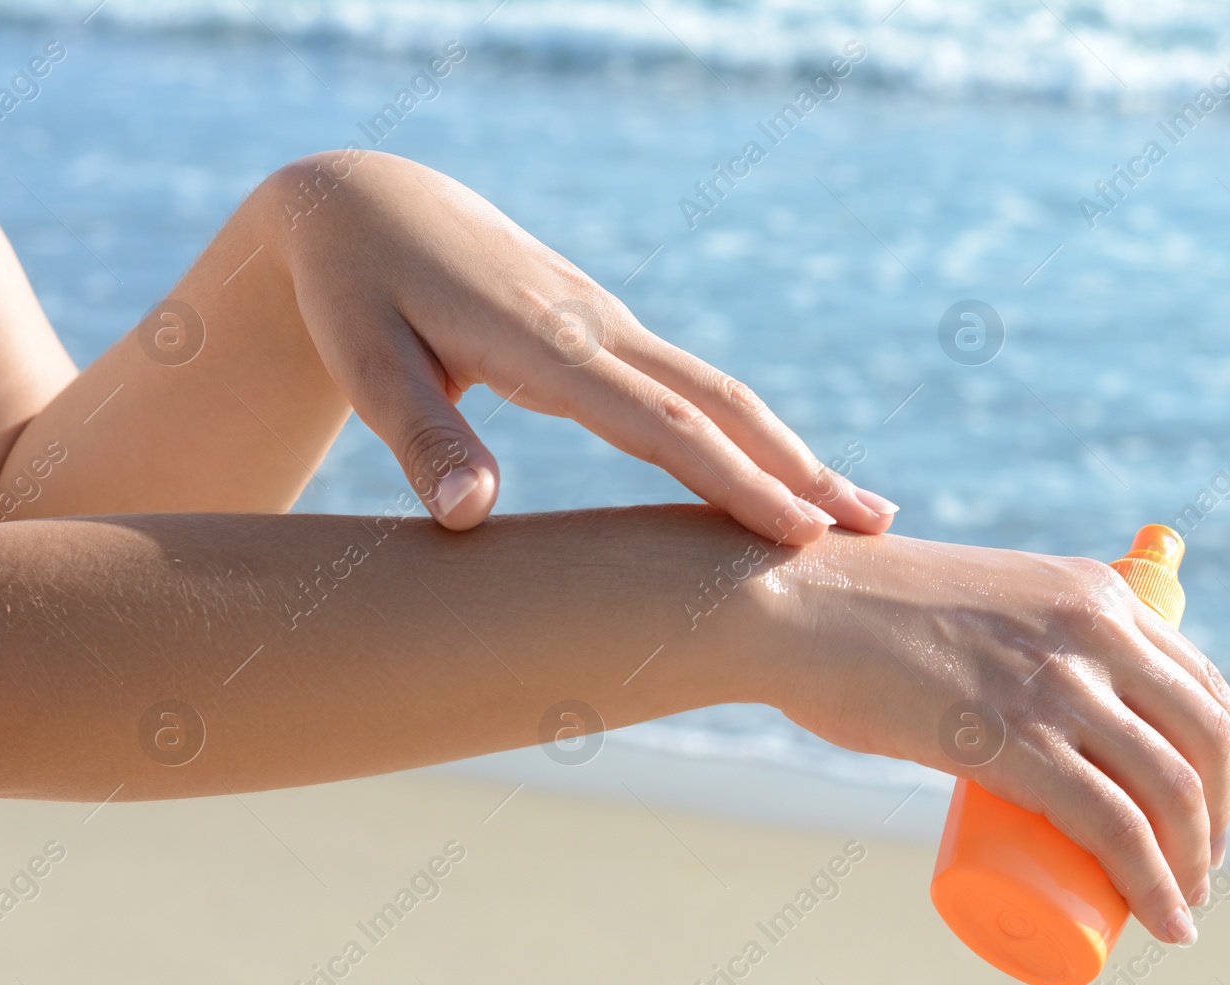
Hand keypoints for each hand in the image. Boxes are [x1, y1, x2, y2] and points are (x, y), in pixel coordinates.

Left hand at [271, 151, 896, 541]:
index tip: (798, 534)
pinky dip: (747, 430)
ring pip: (719, 390)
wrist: (370, 204)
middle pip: (720, 402)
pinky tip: (773, 465)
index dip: (731, 481)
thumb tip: (470, 519)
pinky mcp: (604, 330)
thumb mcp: (364, 362)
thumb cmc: (355, 293)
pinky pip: (693, 384)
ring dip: (790, 450)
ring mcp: (608, 325)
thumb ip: (420, 437)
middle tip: (874, 529)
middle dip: (799, 467)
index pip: (659, 423)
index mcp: (547, 344)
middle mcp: (597, 329)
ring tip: (856, 509)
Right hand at [767, 532, 1229, 944]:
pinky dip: (1154, 884)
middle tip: (1204, 867)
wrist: (793, 601)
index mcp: (1092, 592)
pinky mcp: (1014, 737)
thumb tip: (1033, 703)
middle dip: (1222, 817)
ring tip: (1179, 906)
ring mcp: (1056, 682)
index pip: (1204, 678)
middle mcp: (1093, 629)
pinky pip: (1116, 827)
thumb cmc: (866, 610)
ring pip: (1170, 788)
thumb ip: (1018, 638)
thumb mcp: (980, 602)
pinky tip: (1167, 923)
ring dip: (1192, 864)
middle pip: (1203, 738)